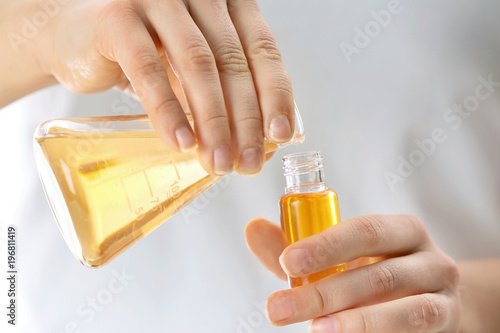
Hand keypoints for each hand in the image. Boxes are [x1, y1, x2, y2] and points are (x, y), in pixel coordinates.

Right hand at [38, 0, 293, 174]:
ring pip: (198, 65)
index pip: (261, 48)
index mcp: (224, 1)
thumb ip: (222, 94)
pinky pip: (148, 71)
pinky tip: (180, 141)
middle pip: (233, 61)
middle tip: (247, 162)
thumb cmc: (142, 52)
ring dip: (212, 120)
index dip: (274, 94)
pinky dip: (167, 110)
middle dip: (244, 119)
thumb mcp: (189, 69)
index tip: (280, 135)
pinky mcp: (117, 17)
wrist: (74, 35)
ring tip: (217, 160)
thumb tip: (261, 145)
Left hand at [245, 215, 461, 331]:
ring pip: (405, 311)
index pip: (366, 231)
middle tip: (278, 308)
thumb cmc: (376, 273)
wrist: (434, 302)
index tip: (288, 262)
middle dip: (324, 293)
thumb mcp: (344, 258)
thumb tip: (253, 228)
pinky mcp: (447, 325)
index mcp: (402, 230)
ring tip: (316, 330)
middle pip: (378, 275)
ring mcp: (443, 296)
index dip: (327, 245)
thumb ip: (299, 247)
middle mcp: (429, 258)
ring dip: (358, 322)